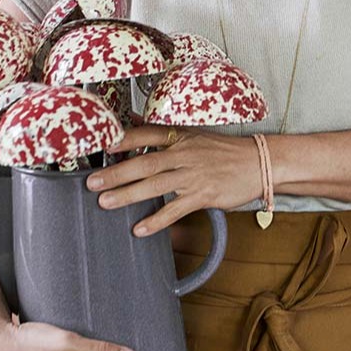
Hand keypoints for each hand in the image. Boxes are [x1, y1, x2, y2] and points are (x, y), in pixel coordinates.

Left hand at [85, 123, 263, 234]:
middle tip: (92, 182)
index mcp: (181, 137)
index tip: (102, 146)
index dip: (123, 140)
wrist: (259, 162)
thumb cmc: (225, 150)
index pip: (147, 134)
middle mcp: (185, 153)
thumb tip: (135, 122)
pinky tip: (140, 229)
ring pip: (155, 185)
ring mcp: (194, 174)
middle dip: (116, 173)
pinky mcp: (204, 195)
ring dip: (128, 195)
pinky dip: (157, 220)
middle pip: (145, 162)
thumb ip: (165, 134)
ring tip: (105, 202)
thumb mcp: (196, 135)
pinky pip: (176, 209)